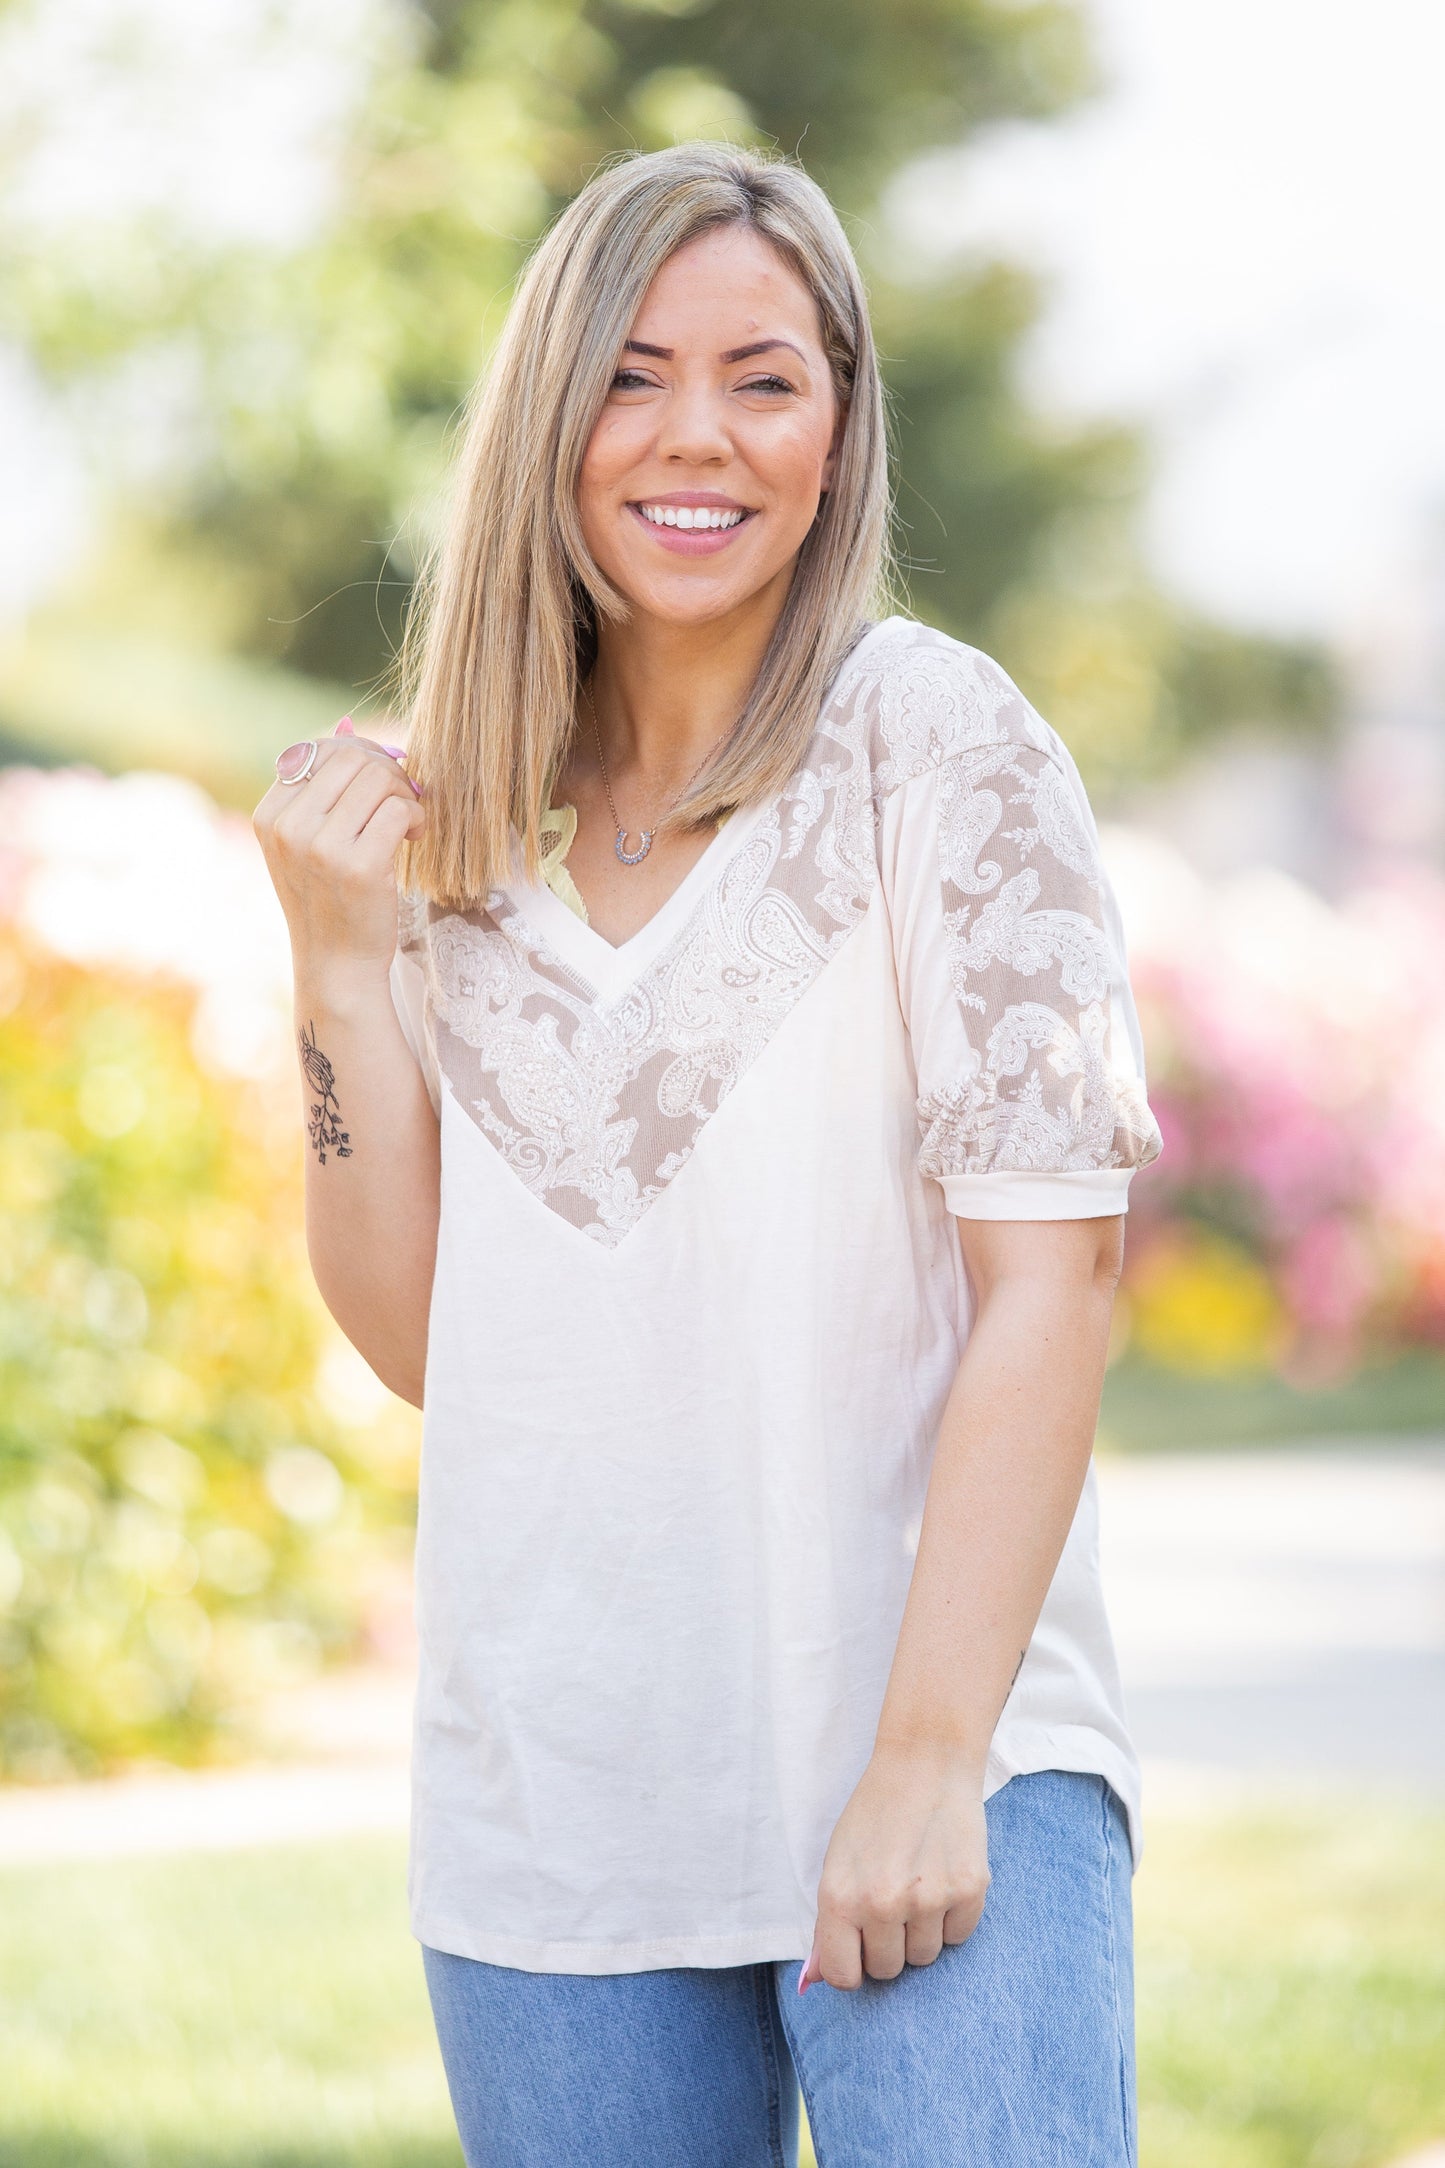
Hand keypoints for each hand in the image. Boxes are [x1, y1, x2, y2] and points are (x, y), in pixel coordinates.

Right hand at [253, 718, 424, 984]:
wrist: (337, 963)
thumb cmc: (330, 898)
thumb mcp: (307, 843)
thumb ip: (321, 792)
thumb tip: (352, 727)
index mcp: (269, 815)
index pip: (318, 751)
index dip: (359, 757)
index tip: (379, 783)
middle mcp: (288, 827)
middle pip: (351, 759)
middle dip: (387, 773)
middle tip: (401, 802)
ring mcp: (321, 847)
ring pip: (378, 779)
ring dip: (405, 796)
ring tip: (407, 825)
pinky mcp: (359, 867)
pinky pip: (399, 810)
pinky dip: (417, 818)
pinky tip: (413, 840)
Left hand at [801, 1742, 989, 1991]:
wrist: (925, 1762)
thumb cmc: (874, 1813)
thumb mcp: (837, 1861)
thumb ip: (829, 1923)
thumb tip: (820, 1978)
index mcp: (841, 1897)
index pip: (845, 1976)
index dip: (853, 1965)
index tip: (861, 1947)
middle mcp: (882, 1904)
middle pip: (888, 1969)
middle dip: (889, 1944)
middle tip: (893, 1901)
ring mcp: (928, 1899)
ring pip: (925, 1956)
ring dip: (922, 1930)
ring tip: (918, 1883)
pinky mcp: (969, 1890)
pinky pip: (958, 1936)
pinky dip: (952, 1916)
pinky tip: (943, 1877)